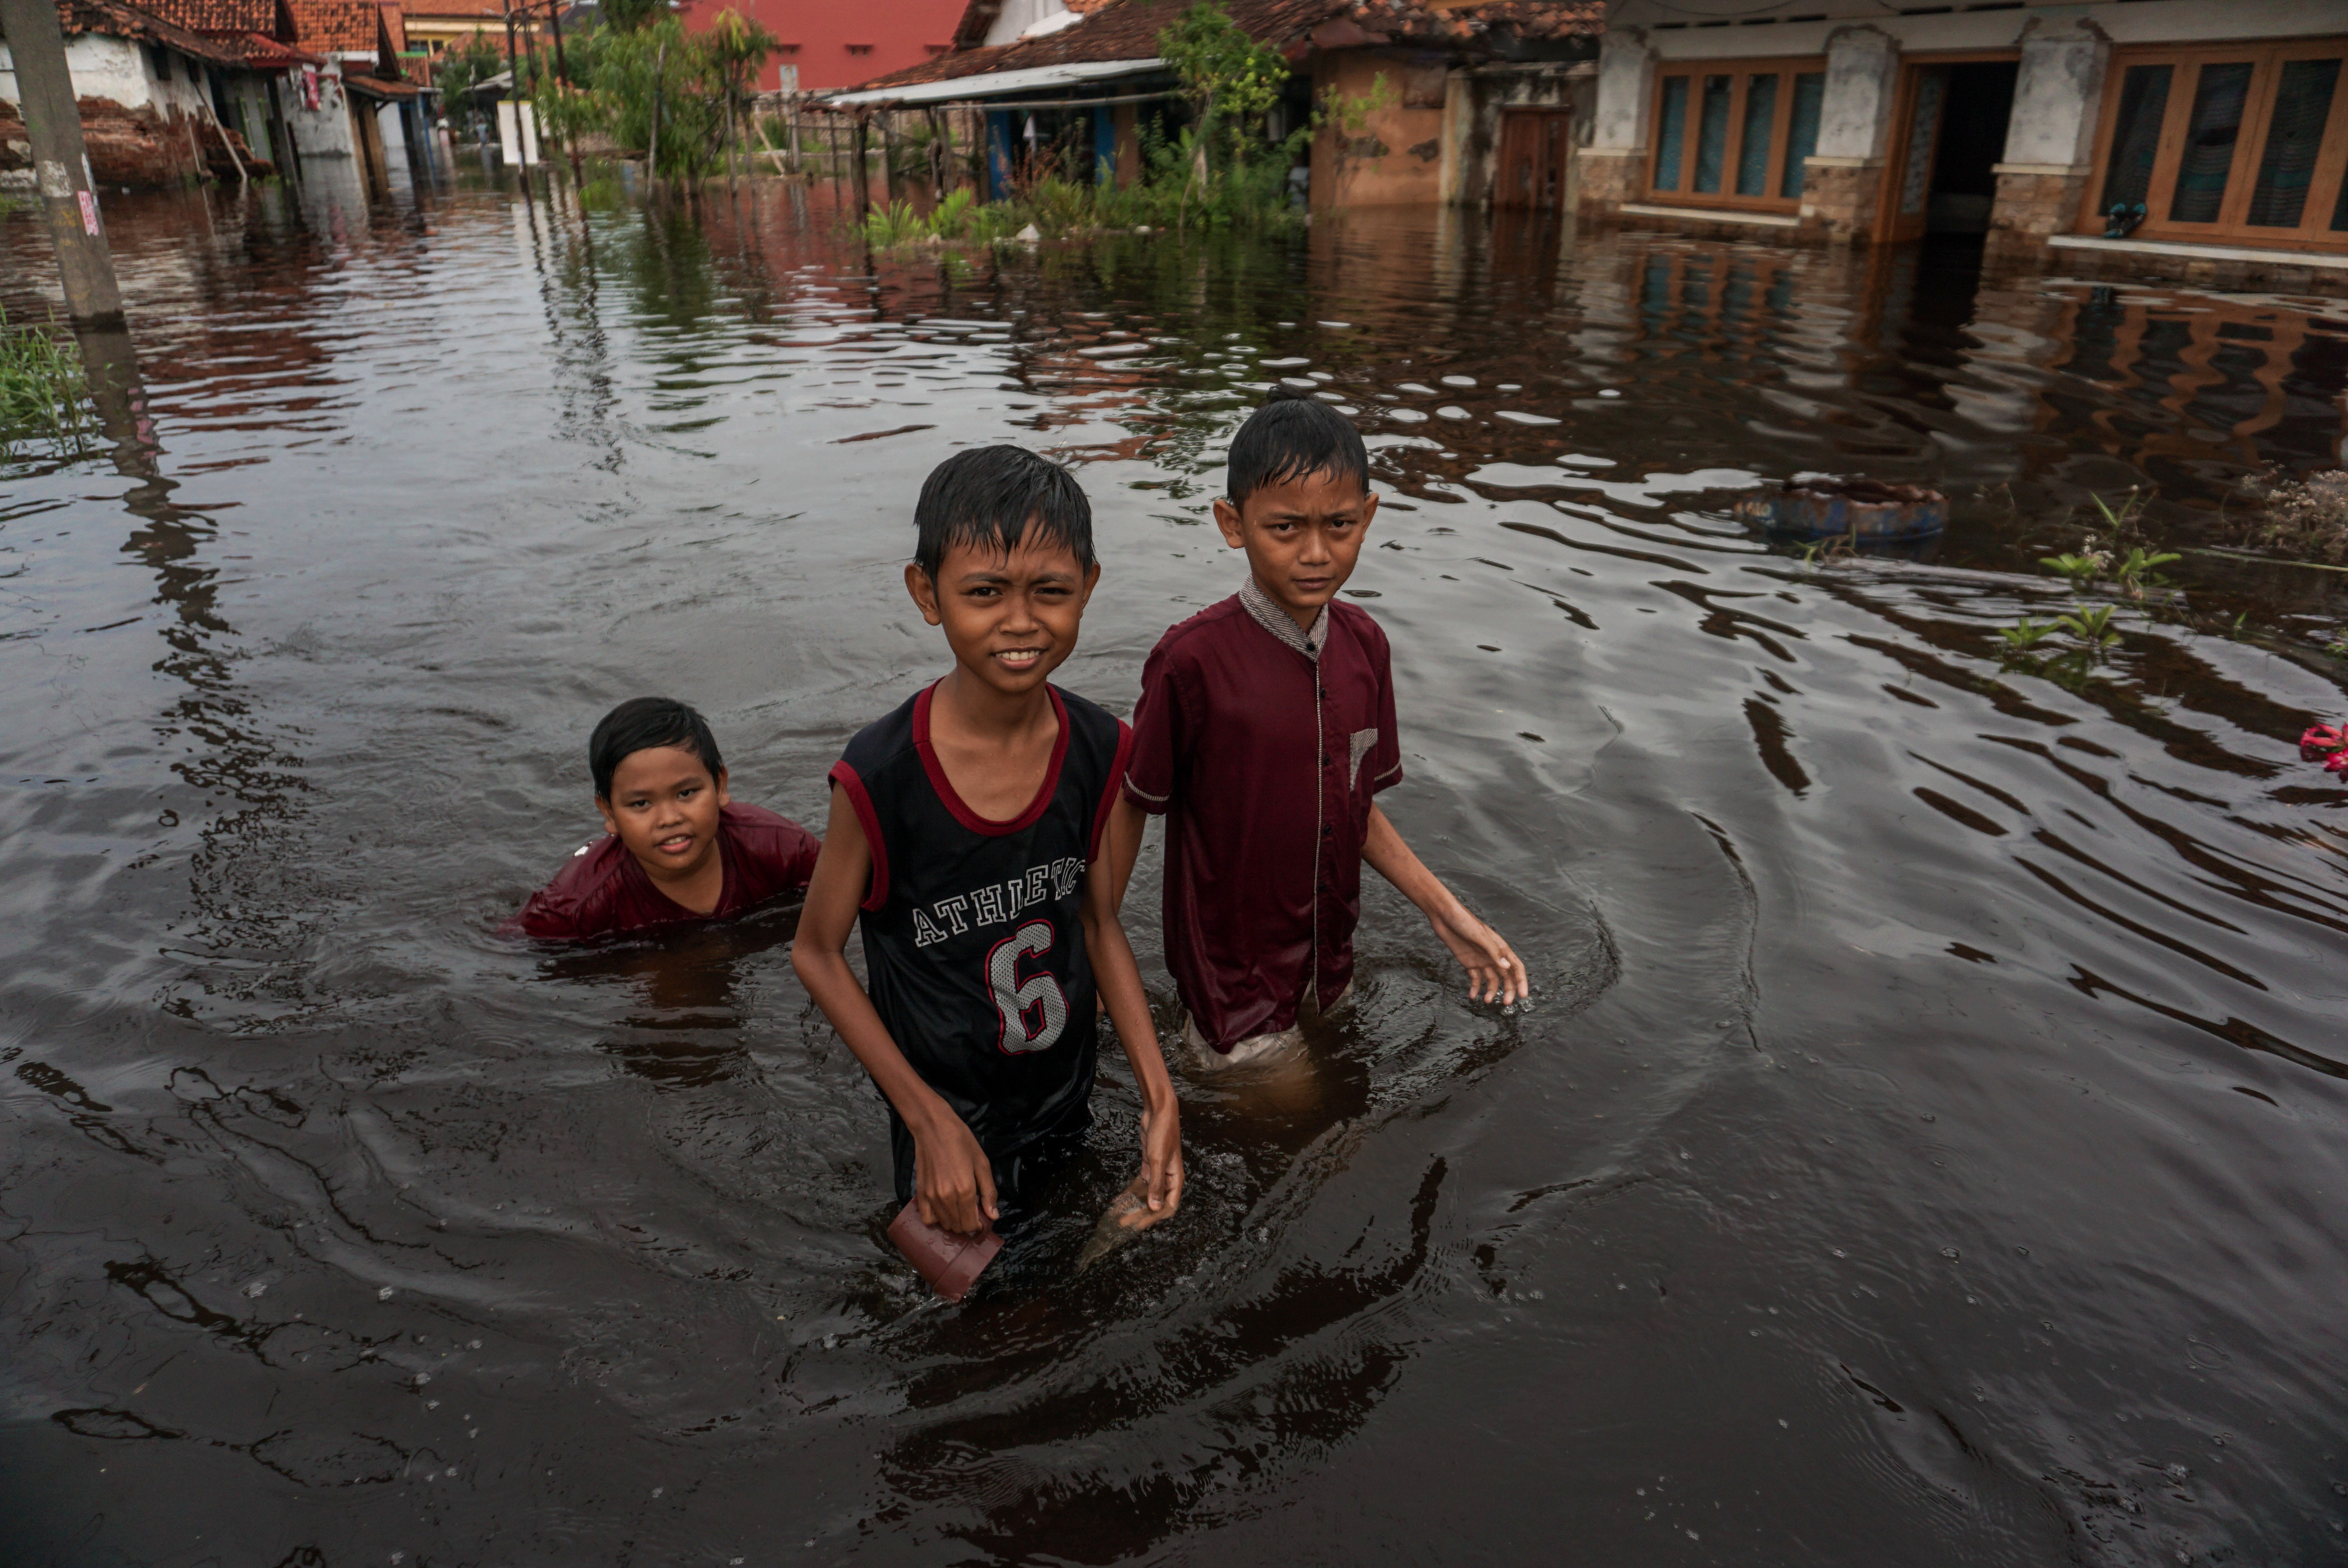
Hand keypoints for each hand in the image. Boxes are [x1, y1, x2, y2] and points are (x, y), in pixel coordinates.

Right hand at [911, 1108, 997, 1235]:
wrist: (934, 1128)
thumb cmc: (961, 1142)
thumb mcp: (982, 1163)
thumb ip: (988, 1191)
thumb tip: (993, 1216)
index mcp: (965, 1190)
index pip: (971, 1224)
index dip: (979, 1225)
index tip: (981, 1217)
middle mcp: (947, 1197)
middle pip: (958, 1227)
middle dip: (967, 1223)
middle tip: (971, 1210)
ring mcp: (931, 1197)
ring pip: (944, 1224)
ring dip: (953, 1221)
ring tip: (958, 1207)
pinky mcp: (920, 1193)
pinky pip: (927, 1218)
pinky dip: (936, 1219)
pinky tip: (943, 1209)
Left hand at [1125, 1099, 1182, 1230]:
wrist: (1159, 1112)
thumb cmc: (1163, 1134)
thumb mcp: (1158, 1161)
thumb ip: (1156, 1185)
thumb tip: (1155, 1208)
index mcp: (1176, 1180)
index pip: (1168, 1206)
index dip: (1154, 1217)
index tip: (1138, 1225)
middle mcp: (1168, 1178)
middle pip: (1155, 1202)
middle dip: (1140, 1213)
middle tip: (1123, 1223)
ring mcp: (1158, 1172)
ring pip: (1146, 1194)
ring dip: (1134, 1204)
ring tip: (1118, 1214)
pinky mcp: (1148, 1165)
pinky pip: (1140, 1184)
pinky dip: (1131, 1192)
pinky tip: (1120, 1199)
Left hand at [1428, 902, 1527, 1005]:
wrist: (1443, 915)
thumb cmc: (1464, 921)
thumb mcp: (1480, 936)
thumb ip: (1493, 952)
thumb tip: (1507, 967)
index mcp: (1500, 948)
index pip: (1516, 967)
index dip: (1521, 981)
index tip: (1523, 995)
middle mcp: (1492, 955)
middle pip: (1505, 976)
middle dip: (1508, 990)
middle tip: (1506, 1003)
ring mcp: (1481, 959)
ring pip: (1491, 980)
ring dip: (1491, 991)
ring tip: (1487, 1001)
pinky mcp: (1468, 962)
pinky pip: (1474, 978)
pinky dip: (1474, 988)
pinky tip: (1472, 996)